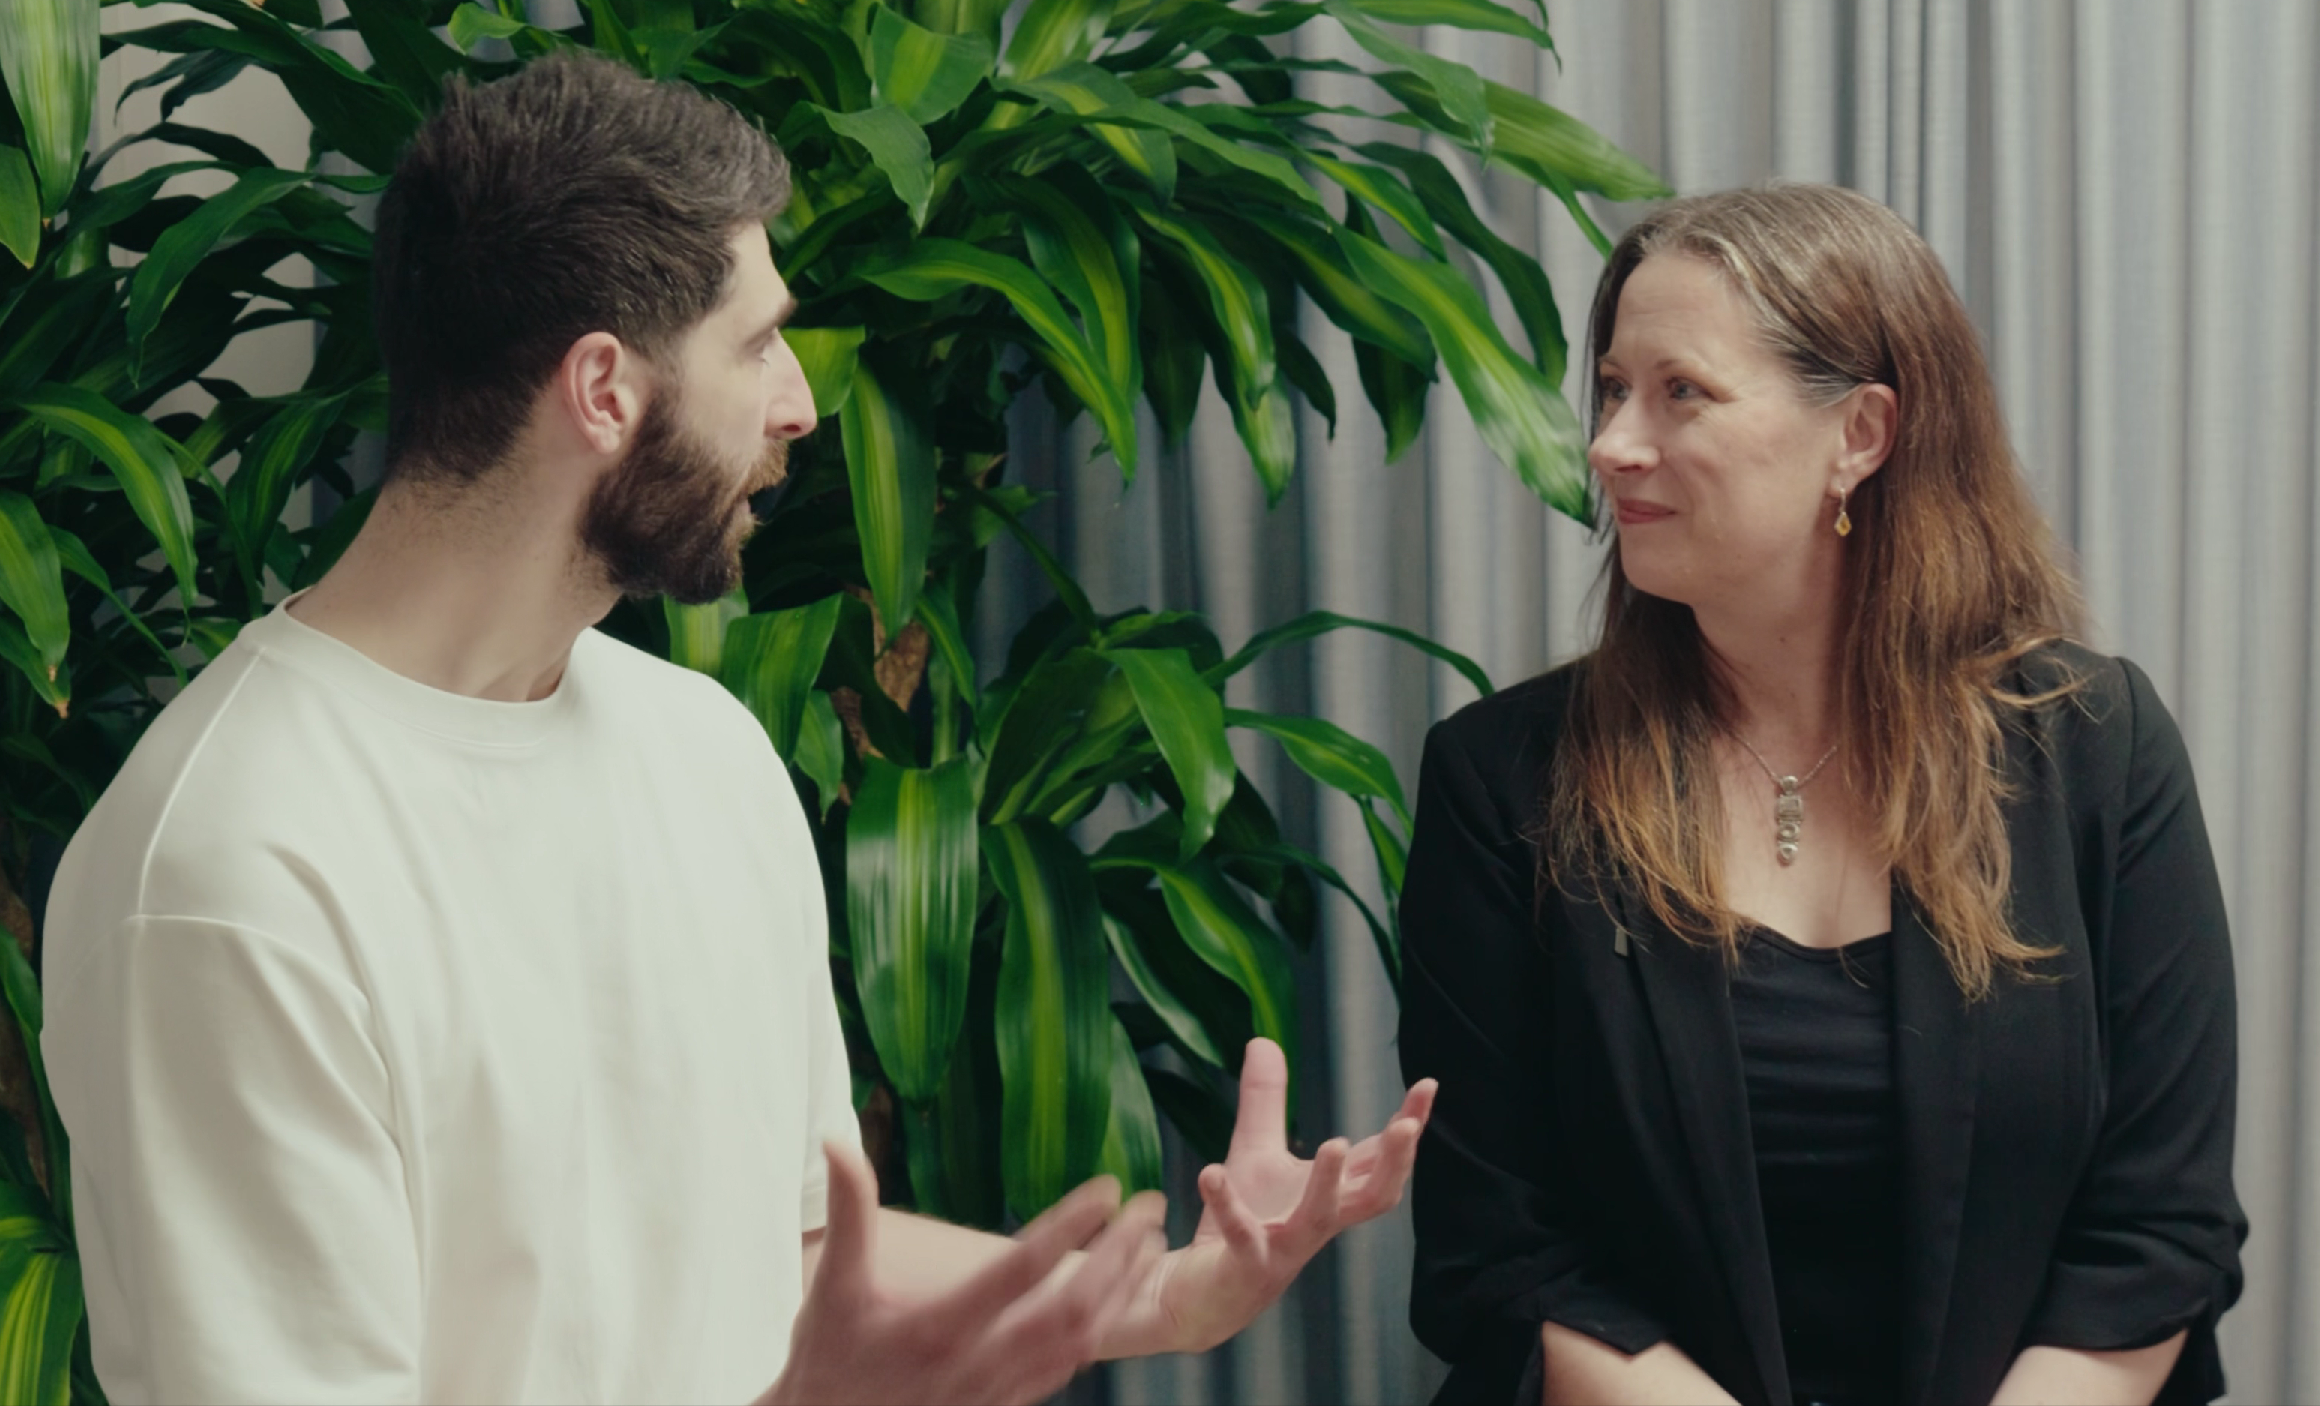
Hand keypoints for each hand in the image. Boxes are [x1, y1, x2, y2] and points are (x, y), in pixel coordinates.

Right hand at [763, 1142, 1167, 1405]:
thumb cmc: (829, 1356)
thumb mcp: (832, 1286)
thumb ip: (847, 1213)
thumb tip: (837, 1141)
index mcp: (941, 1327)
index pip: (1022, 1270)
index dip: (1069, 1226)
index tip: (1108, 1188)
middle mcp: (979, 1364)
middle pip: (1072, 1309)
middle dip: (1119, 1257)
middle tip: (1150, 1207)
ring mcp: (996, 1391)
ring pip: (1081, 1343)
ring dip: (1121, 1292)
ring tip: (1148, 1244)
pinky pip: (1066, 1369)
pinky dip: (1100, 1329)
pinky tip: (1114, 1297)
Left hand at [1144, 1039, 1436, 1353]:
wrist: (1195, 1296)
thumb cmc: (1242, 1225)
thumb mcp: (1254, 1154)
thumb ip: (1265, 1102)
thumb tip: (1263, 1039)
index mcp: (1329, 1198)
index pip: (1377, 1159)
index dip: (1406, 1127)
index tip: (1427, 1087)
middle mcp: (1316, 1225)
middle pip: (1371, 1197)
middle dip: (1392, 1162)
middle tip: (1406, 1127)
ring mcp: (1284, 1250)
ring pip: (1318, 1220)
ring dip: (1327, 1184)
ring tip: (1332, 1143)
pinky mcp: (1243, 1268)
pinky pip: (1240, 1236)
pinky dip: (1226, 1204)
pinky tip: (1211, 1173)